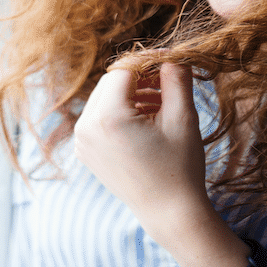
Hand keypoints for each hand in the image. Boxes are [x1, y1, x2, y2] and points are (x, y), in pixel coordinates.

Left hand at [74, 59, 256, 266]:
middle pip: (112, 82)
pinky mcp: (87, 151)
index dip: (149, 61)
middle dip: (140, 79)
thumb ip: (176, 76)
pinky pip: (101, 118)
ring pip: (106, 98)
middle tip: (169, 85)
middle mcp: (86, 127)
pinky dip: (122, 112)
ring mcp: (83, 141)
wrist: (170, 213)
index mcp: (107, 117)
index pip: (124, 70)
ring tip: (162, 106)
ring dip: (132, 95)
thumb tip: (171, 54)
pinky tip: (148, 122)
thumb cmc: (180, 166)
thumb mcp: (183, 116)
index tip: (172, 62)